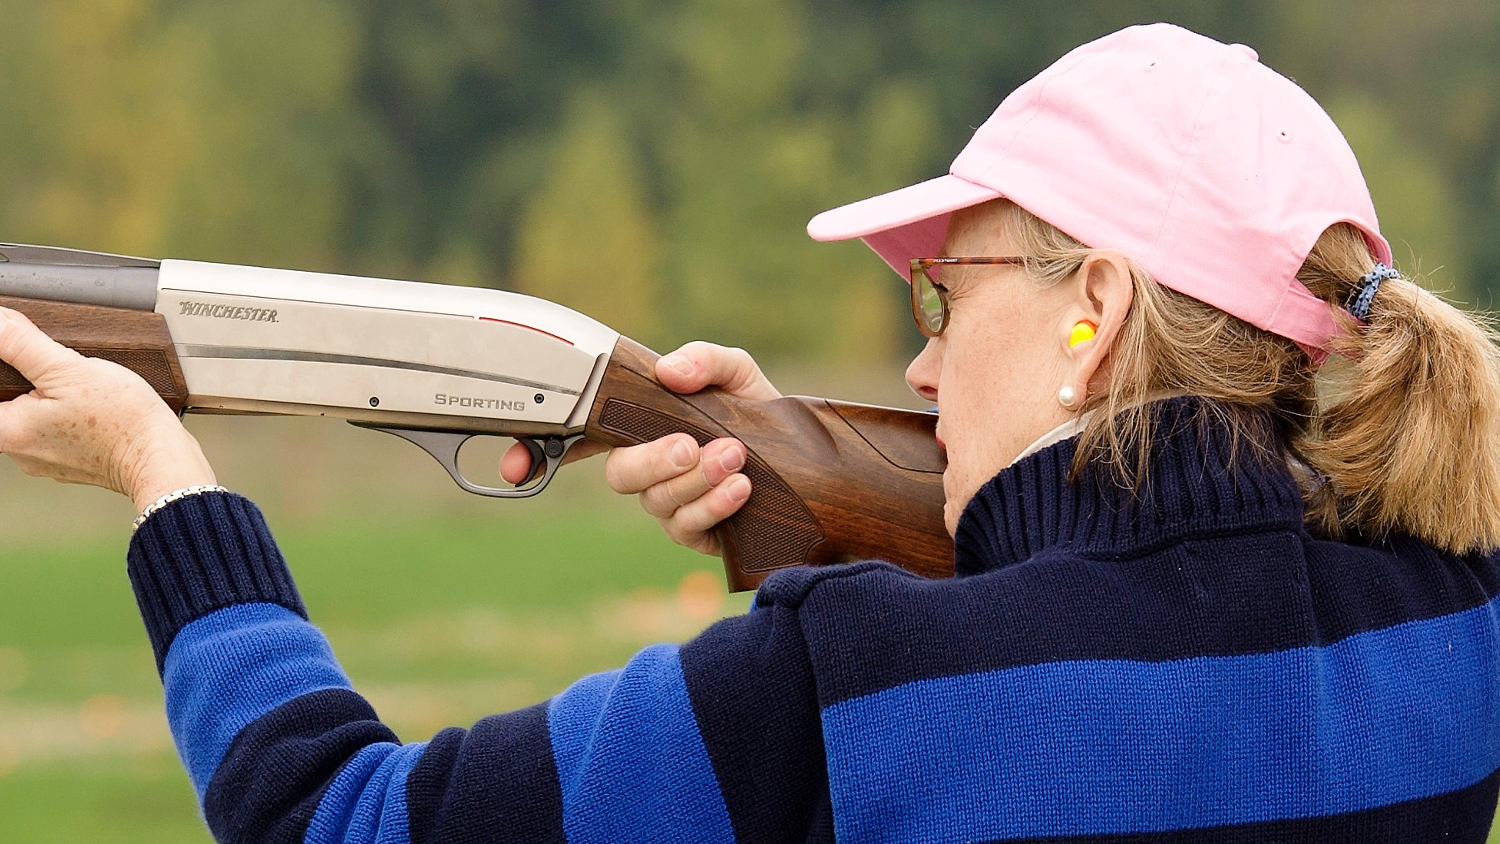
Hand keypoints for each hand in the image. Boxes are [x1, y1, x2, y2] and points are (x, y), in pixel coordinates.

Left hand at [0, 307, 215, 510]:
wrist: (161, 456)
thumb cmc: (123, 422)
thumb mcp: (69, 368)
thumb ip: (21, 342)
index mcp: (7, 430)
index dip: (7, 368)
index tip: (25, 363)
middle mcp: (19, 452)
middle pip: (8, 402)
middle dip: (29, 382)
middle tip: (57, 375)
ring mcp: (44, 461)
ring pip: (31, 417)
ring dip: (50, 398)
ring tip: (80, 393)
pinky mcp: (67, 463)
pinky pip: (54, 432)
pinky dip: (68, 417)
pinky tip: (91, 410)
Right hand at [499, 342, 778, 554]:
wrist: (811, 464)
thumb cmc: (760, 413)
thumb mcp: (737, 373)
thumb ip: (705, 360)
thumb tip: (669, 372)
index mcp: (644, 427)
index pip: (580, 438)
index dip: (537, 452)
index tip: (515, 465)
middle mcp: (650, 469)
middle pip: (620, 475)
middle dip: (652, 461)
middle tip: (691, 445)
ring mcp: (671, 505)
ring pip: (657, 502)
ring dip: (696, 479)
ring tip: (737, 456)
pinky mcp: (699, 534)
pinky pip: (689, 527)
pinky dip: (714, 505)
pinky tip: (742, 487)